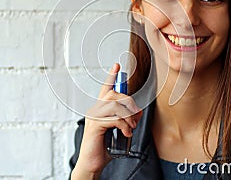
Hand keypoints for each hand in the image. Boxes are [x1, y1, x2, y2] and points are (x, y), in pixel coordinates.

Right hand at [71, 63, 142, 178]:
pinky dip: (125, 126)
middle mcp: (95, 110)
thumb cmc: (103, 148)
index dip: (111, 77)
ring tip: (131, 128)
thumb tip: (138, 112)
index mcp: (100, 110)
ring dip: (128, 116)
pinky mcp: (95, 126)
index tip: (116, 66)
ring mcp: (93, 117)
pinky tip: (126, 134)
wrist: (92, 164)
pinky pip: (115, 119)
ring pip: (115, 106)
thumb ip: (126, 120)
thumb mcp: (118, 131)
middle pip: (114, 95)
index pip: (105, 89)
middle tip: (135, 117)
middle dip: (129, 103)